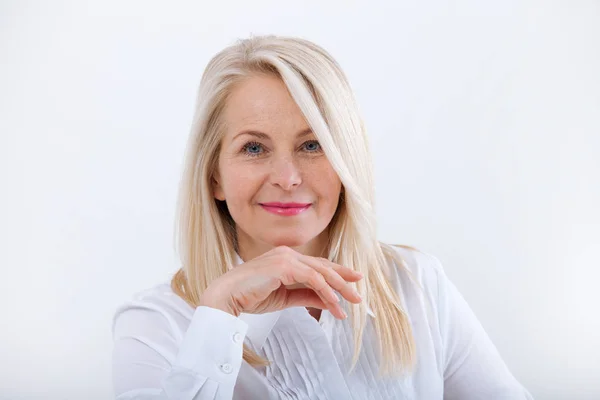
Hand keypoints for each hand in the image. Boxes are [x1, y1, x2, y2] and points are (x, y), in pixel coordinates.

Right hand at [199, 246, 362, 319]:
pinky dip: (326, 291)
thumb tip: (328, 301)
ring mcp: (286, 257)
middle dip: (343, 279)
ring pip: (321, 271)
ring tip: (351, 302)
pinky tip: (334, 303)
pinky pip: (313, 278)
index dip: (336, 273)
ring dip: (338, 288)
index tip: (352, 283)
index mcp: (286, 258)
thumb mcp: (285, 298)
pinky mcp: (284, 265)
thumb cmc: (250, 296)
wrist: (226, 297)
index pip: (317, 265)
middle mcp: (288, 253)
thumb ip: (306, 296)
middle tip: (358, 294)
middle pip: (323, 266)